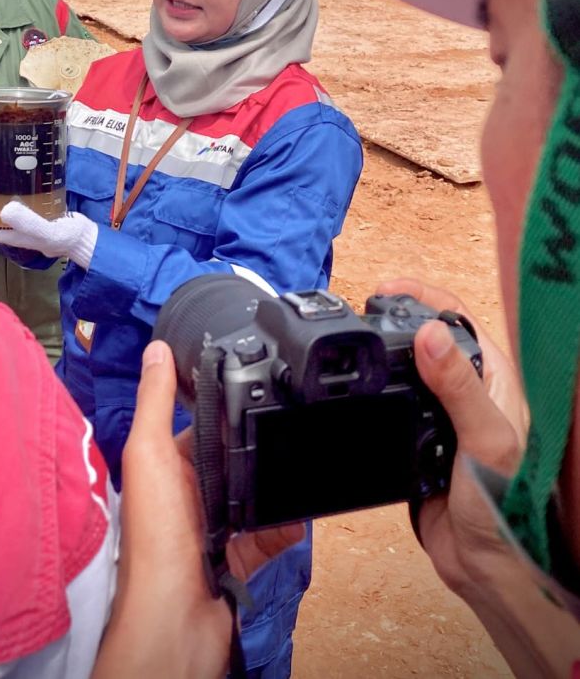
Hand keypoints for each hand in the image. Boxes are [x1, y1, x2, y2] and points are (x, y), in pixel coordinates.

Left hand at [0, 187, 97, 268]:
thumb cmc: (64, 236)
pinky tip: (2, 181)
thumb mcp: (46, 230)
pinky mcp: (29, 211)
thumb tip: (4, 208)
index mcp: (9, 235)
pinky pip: (6, 203)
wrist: (82, 236)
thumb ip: (27, 222)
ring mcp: (19, 220)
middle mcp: (10, 228)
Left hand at [92, 341, 304, 678]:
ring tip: (298, 467)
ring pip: (255, 494)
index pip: (198, 423)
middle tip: (289, 425)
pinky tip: (298, 514)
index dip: (222, 405)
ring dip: (275, 485)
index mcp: (164, 466)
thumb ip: (156, 401)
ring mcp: (213, 527)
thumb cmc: (156, 538)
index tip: (253, 379)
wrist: (177, 619)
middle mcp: (187, 494)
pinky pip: (270, 533)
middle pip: (234, 457)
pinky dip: (285, 526)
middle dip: (259, 445)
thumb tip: (156, 348)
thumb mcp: (151, 454)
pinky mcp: (238, 557)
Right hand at [377, 279, 524, 601]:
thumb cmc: (510, 506)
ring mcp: (439, 417)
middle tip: (356, 317)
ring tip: (350, 351)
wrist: (487, 568)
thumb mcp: (486, 437)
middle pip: (424, 339)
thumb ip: (458, 387)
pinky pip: (389, 411)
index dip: (419, 295)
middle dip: (391, 323)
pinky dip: (371, 401)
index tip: (381, 290)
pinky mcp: (415, 444)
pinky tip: (354, 400)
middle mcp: (467, 390)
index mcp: (493, 376)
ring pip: (403, 374)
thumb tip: (427, 334)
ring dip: (379, 362)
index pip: (454, 316)